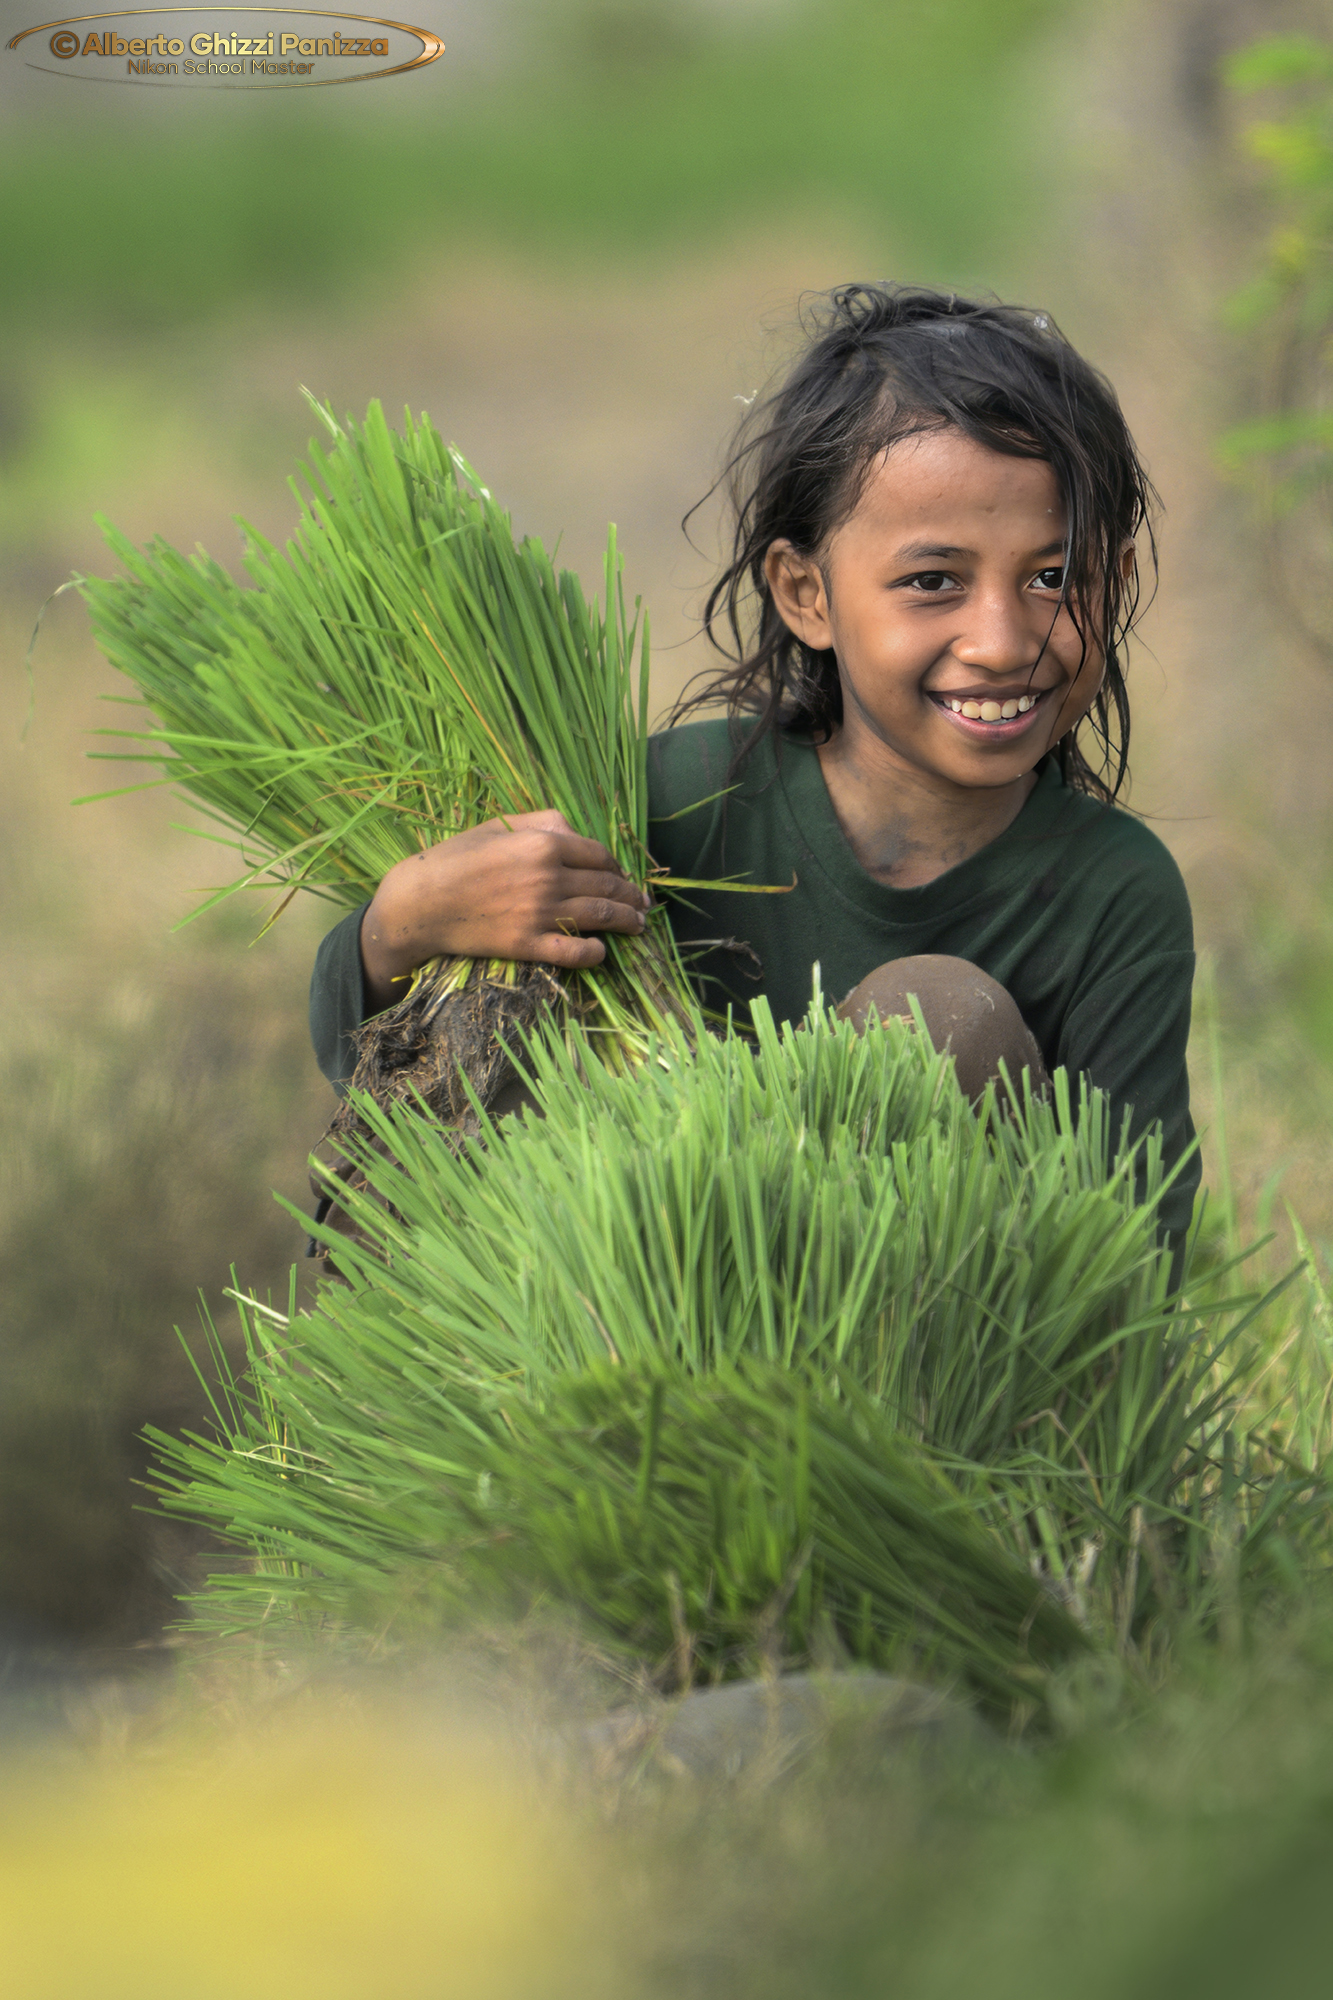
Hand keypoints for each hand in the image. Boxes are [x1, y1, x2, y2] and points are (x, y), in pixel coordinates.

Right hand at [359, 809, 650, 1012]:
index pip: (599, 855)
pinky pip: (575, 952)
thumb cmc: (455, 858)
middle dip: (632, 896)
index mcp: (543, 844)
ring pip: (600, 917)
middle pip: (606, 886)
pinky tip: (602, 951)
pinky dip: (595, 953)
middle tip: (644, 903)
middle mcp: (548, 879)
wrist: (421, 903)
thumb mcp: (498, 826)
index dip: (617, 866)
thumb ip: (542, 822)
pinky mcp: (528, 945)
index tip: (623, 875)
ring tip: (639, 925)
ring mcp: (540, 915)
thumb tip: (577, 832)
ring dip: (627, 922)